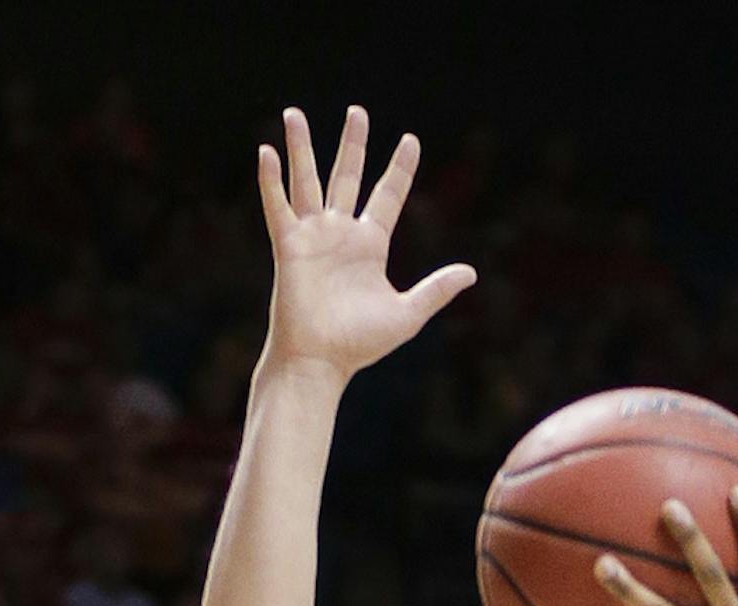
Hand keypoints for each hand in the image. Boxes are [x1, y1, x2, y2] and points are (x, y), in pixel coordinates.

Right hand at [258, 107, 474, 384]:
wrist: (321, 362)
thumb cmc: (360, 344)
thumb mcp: (407, 314)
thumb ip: (436, 290)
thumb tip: (471, 272)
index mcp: (370, 245)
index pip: (387, 195)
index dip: (400, 168)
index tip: (411, 141)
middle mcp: (341, 234)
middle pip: (348, 176)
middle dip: (352, 144)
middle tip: (357, 112)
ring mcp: (313, 236)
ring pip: (308, 180)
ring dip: (301, 147)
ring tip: (294, 113)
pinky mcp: (288, 246)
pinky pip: (278, 206)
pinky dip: (271, 181)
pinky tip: (266, 153)